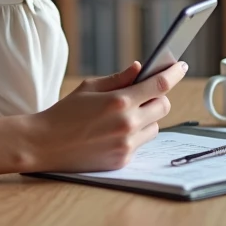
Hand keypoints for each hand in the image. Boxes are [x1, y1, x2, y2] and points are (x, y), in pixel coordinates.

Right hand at [28, 61, 188, 172]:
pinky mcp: (123, 160)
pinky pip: (141, 143)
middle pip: (163, 106)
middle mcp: (127, 123)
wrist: (45, 143)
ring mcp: (126, 144)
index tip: (180, 65)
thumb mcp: (89, 87)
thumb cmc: (65, 112)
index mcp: (119, 101)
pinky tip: (113, 132)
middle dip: (157, 97)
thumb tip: (140, 69)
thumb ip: (118, 78)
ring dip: (147, 118)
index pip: (159, 84)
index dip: (174, 73)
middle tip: (143, 94)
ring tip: (123, 116)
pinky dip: (134, 135)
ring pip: (155, 126)